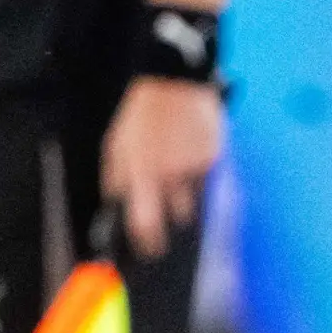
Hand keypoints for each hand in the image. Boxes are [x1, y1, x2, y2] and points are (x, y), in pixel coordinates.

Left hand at [98, 73, 222, 260]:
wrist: (172, 82)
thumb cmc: (140, 116)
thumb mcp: (116, 148)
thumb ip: (117, 181)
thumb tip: (117, 209)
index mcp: (143, 174)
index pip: (147, 225)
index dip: (149, 243)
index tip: (151, 249)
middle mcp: (172, 175)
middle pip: (180, 215)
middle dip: (175, 209)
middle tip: (169, 190)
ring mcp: (196, 166)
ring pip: (197, 194)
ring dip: (189, 188)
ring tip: (178, 160)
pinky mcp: (215, 156)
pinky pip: (209, 175)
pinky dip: (201, 168)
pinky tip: (190, 146)